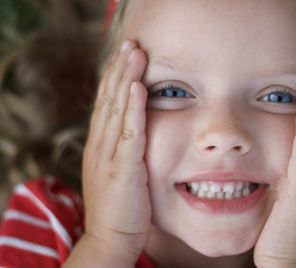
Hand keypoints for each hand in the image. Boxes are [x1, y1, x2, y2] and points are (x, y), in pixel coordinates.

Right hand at [81, 40, 150, 261]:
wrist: (110, 240)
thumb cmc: (120, 208)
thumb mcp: (118, 173)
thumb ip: (123, 151)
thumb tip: (135, 133)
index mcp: (100, 146)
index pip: (106, 104)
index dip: (114, 79)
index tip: (124, 57)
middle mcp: (100, 146)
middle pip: (108, 100)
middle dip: (119, 70)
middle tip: (129, 44)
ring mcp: (109, 156)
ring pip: (116, 109)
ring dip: (125, 78)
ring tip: (134, 53)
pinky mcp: (122, 169)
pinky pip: (128, 133)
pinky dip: (131, 108)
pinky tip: (137, 87)